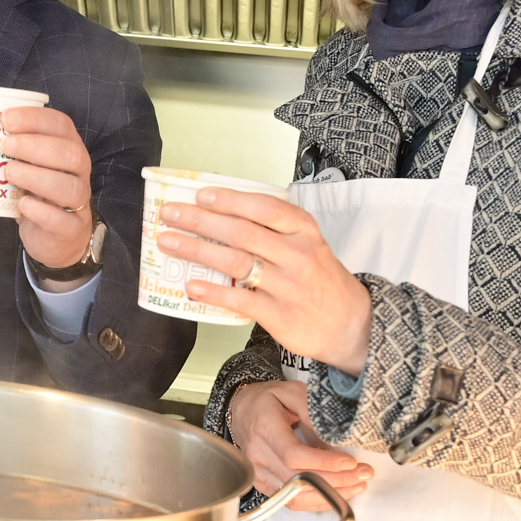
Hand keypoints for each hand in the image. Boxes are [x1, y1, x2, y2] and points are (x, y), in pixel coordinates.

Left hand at [0, 105, 94, 282]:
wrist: (54, 238)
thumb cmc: (36, 195)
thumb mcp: (27, 168)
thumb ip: (14, 151)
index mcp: (68, 149)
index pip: (61, 125)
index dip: (35, 118)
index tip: (6, 118)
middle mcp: (78, 173)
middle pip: (70, 154)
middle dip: (35, 146)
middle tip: (5, 146)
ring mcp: (79, 202)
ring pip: (70, 188)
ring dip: (37, 177)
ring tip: (9, 173)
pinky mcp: (71, 229)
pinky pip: (63, 220)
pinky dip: (42, 212)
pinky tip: (22, 204)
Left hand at [155, 187, 372, 374]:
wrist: (352, 325)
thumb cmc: (320, 279)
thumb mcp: (309, 244)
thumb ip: (274, 229)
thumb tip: (221, 212)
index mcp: (304, 231)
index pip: (265, 208)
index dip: (231, 200)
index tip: (200, 194)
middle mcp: (298, 255)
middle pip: (242, 232)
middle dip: (200, 221)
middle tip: (170, 214)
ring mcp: (288, 286)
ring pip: (236, 262)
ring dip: (197, 250)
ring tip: (168, 243)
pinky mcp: (280, 315)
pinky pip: (240, 300)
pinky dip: (213, 292)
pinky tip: (191, 285)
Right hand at [228, 380, 373, 509]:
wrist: (241, 409)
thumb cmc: (267, 400)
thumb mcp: (291, 391)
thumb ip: (311, 409)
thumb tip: (333, 432)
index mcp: (264, 428)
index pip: (294, 455)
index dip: (324, 462)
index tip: (350, 462)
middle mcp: (258, 454)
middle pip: (298, 479)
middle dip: (336, 480)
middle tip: (364, 473)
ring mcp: (258, 472)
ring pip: (296, 496)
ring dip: (330, 495)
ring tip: (356, 485)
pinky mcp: (263, 484)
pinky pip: (291, 502)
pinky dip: (317, 501)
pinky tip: (337, 492)